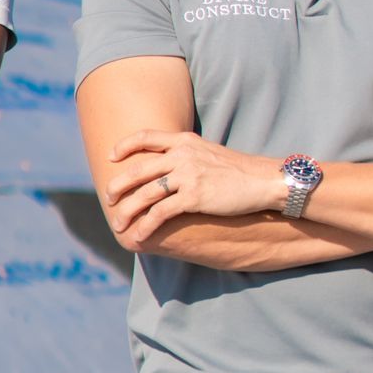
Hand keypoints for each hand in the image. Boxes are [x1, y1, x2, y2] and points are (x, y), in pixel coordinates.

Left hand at [104, 128, 282, 243]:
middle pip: (139, 168)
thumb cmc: (239, 170)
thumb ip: (188, 154)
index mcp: (184, 141)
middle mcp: (182, 155)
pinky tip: (139, 236)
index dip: (125, 145)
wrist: (263, 180)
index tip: (112, 156)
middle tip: (108, 197)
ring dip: (128, 210)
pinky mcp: (194, 197)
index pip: (146, 136)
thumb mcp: (209, 152)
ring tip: (118, 224)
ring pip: (146, 193)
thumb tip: (170, 166)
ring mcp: (187, 175)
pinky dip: (146, 226)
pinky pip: (161, 213)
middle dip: (119, 185)